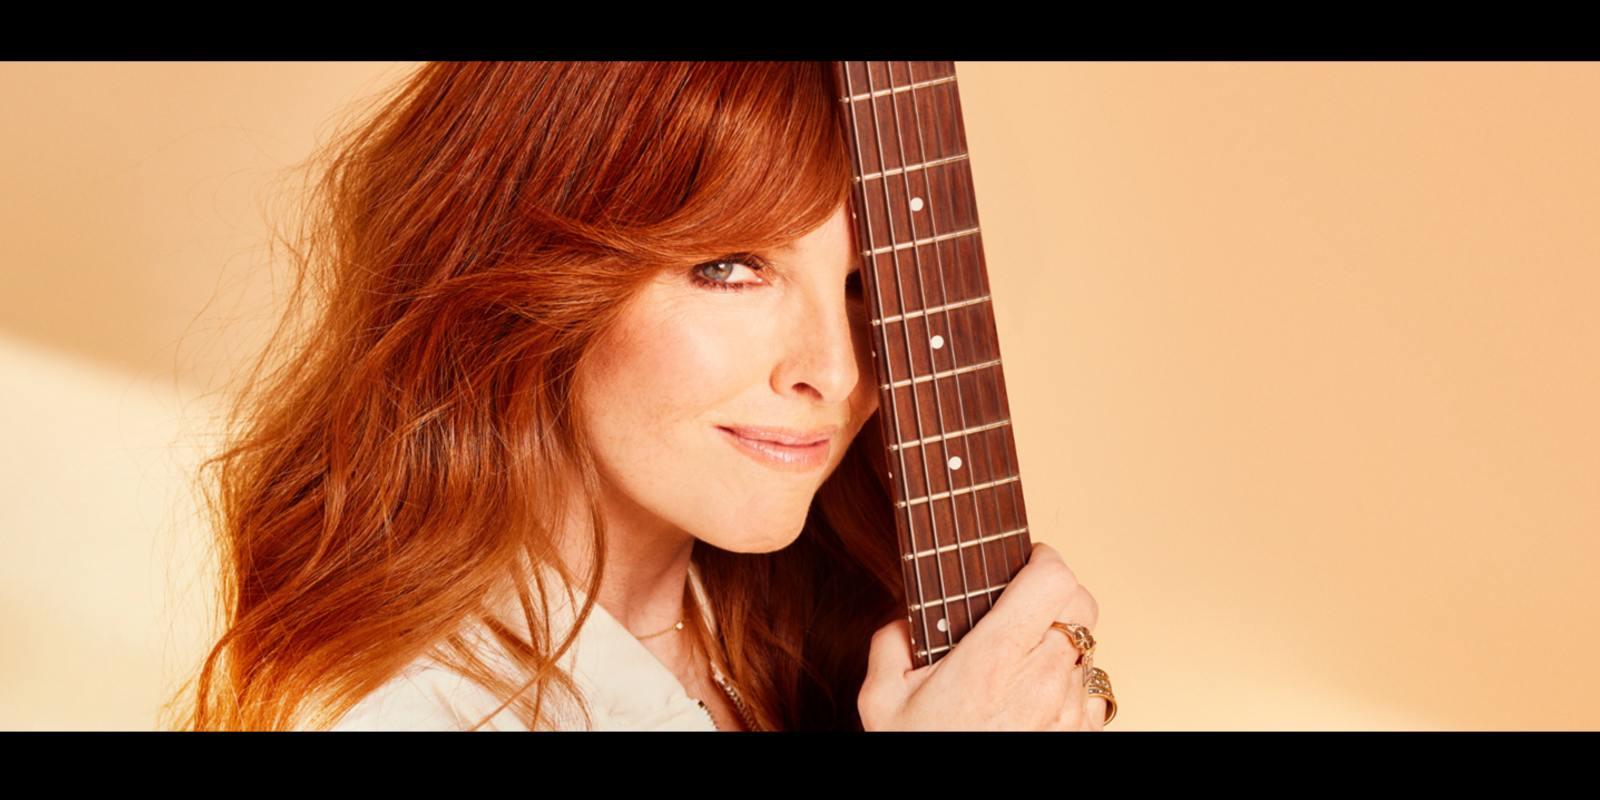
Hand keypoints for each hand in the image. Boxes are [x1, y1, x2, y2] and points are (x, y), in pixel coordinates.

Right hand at [859, 543, 1102, 730]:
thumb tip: (908, 619)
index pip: (1053, 579)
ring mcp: (1067, 712)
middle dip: (1056, 593)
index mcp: (994, 658)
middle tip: (1025, 602)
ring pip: (1091, 645)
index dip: (1043, 560)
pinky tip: (1036, 695)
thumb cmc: (919, 750)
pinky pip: (1092, 690)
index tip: (1024, 560)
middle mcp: (1041, 681)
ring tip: (1024, 658)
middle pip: (1082, 603)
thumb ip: (890, 642)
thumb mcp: (881, 700)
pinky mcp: (1080, 736)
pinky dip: (1072, 683)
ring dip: (1064, 640)